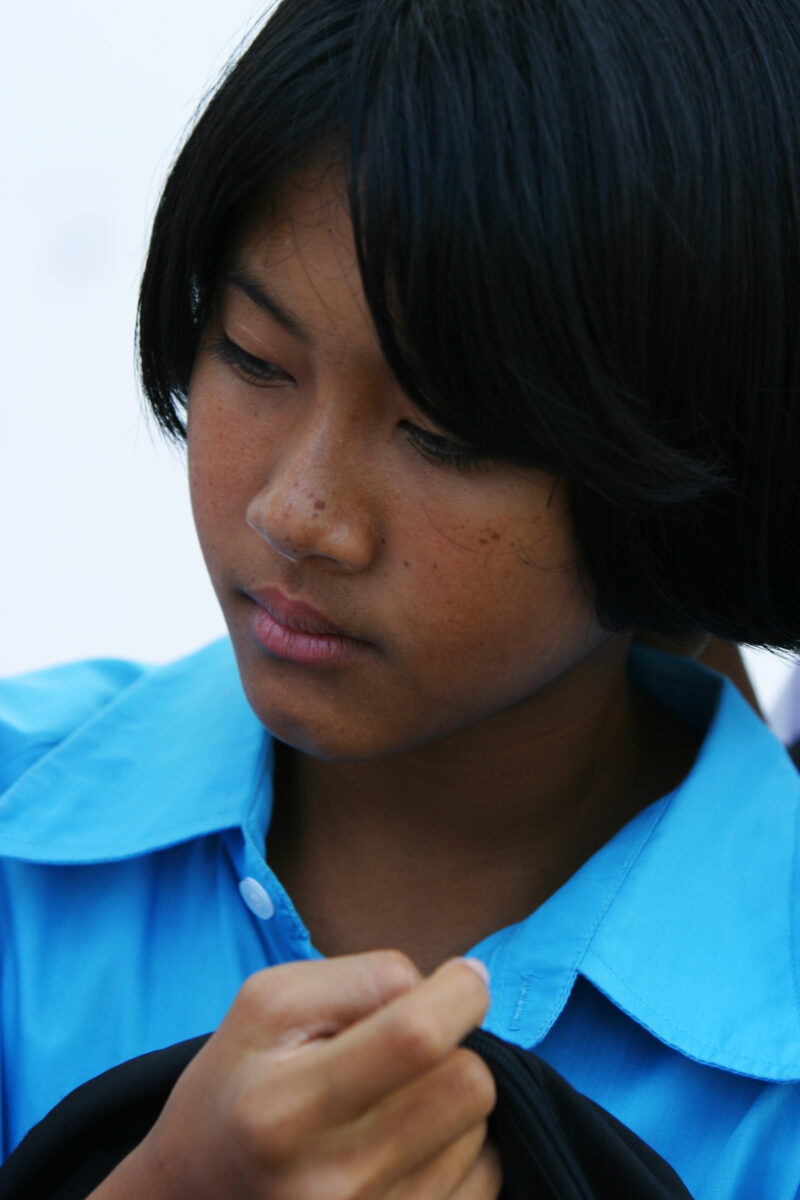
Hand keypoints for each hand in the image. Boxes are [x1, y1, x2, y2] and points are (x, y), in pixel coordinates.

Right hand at [93, 952, 500, 1198]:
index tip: (463, 977)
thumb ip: (363, 979)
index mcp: (283, 1109)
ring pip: (481, 1129)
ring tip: (390, 1105)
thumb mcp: (271, 1002)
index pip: (416, 1038)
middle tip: (410, 1048)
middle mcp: (330, 1185)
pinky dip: (460, 1149)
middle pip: (468, 1085)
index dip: (459, 994)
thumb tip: (458, 987)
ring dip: (451, 1101)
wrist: (201, 1193)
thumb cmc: (242, 1080)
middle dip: (455, 1047)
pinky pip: (487, 1177)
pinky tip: (407, 1146)